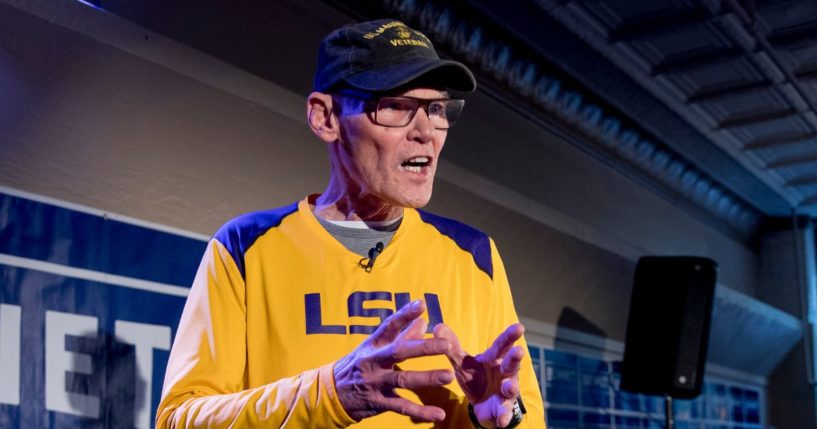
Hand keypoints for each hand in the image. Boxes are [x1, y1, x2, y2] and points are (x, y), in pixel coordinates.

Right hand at [333, 300, 453, 421]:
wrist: (332, 392)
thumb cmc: (359, 363)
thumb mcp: (375, 347)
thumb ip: (401, 334)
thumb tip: (424, 321)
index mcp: (374, 344)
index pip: (390, 326)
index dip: (405, 315)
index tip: (421, 304)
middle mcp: (373, 361)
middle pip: (399, 351)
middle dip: (424, 348)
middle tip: (446, 344)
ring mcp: (375, 382)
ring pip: (403, 379)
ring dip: (426, 378)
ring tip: (448, 375)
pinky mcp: (378, 402)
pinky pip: (401, 407)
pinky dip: (420, 411)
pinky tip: (438, 414)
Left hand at [434, 323, 524, 427]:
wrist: (482, 404)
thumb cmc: (476, 376)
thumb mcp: (462, 362)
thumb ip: (452, 346)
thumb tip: (438, 326)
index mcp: (494, 359)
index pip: (502, 345)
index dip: (510, 336)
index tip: (519, 326)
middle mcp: (504, 373)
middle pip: (511, 364)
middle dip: (515, 358)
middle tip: (519, 351)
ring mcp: (505, 391)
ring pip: (511, 387)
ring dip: (511, 386)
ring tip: (509, 387)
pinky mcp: (503, 408)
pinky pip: (504, 412)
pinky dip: (504, 415)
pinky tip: (502, 420)